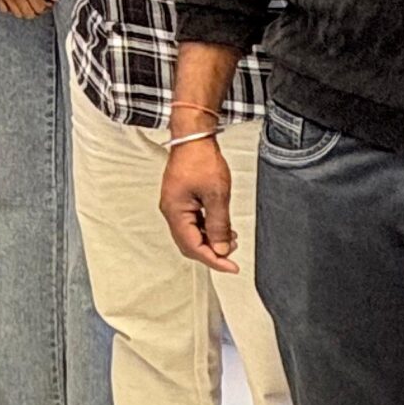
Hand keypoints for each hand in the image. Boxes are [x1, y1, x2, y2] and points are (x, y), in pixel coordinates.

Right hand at [0, 0, 55, 21]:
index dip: (46, 7)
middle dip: (36, 11)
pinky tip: (14, 1)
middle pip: (28, 13)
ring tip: (28, 3)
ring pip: (16, 13)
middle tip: (39, 5)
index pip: (39, 7)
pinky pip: (3, 9)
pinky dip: (10, 8)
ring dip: (24, 10)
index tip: (47, 4)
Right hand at [159, 134, 239, 273]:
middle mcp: (171, 211)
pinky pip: (192, 222)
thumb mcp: (217, 195)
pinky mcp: (181, 199)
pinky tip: (222, 227)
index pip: (193, 246)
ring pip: (191, 234)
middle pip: (188, 243)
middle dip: (211, 252)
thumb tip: (221, 249)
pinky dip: (207, 229)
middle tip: (232, 255)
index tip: (232, 267)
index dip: (214, 260)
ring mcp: (174, 205)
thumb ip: (219, 225)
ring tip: (232, 238)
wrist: (193, 137)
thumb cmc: (201, 160)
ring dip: (210, 240)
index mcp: (175, 211)